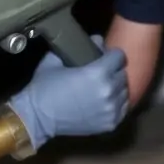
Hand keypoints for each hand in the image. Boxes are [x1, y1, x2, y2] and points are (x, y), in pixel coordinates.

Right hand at [8, 36, 128, 147]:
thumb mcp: (56, 60)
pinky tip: (105, 101)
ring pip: (125, 92)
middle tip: (103, 72)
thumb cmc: (44, 86)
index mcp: (98, 73)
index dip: (112, 54)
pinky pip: (123, 109)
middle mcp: (109, 91)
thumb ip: (80, 47)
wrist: (38, 118)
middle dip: (114, 70)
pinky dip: (117, 103)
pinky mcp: (110, 124)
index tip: (105, 56)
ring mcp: (111, 110)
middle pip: (123, 74)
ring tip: (104, 87)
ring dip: (117, 87)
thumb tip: (98, 39)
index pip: (119, 56)